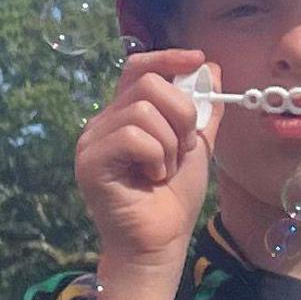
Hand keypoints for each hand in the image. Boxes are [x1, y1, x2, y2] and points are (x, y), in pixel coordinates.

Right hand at [75, 50, 213, 276]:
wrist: (162, 242)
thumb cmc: (173, 198)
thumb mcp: (196, 146)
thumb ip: (203, 110)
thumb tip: (210, 67)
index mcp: (125, 115)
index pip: (138, 68)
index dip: (167, 57)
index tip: (197, 59)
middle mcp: (103, 123)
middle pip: (147, 83)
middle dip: (180, 114)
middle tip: (182, 148)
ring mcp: (92, 141)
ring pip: (142, 111)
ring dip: (169, 144)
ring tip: (165, 169)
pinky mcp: (90, 162)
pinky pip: (133, 137)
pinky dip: (156, 157)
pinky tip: (152, 179)